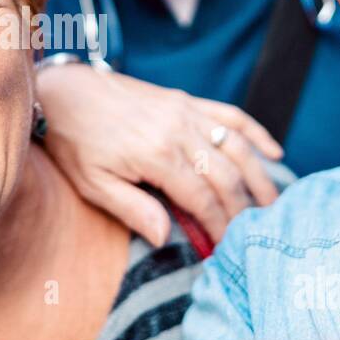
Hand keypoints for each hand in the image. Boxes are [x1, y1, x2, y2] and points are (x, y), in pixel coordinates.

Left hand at [36, 62, 282, 246]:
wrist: (65, 90)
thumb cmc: (74, 141)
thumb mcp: (93, 184)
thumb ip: (132, 210)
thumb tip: (166, 238)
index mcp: (156, 156)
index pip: (203, 199)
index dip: (220, 227)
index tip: (228, 249)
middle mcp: (179, 130)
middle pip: (227, 176)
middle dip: (244, 209)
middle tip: (254, 234)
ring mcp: (186, 111)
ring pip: (237, 146)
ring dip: (260, 176)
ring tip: (272, 205)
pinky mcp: (186, 100)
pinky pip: (231, 115)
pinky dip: (256, 134)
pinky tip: (274, 153)